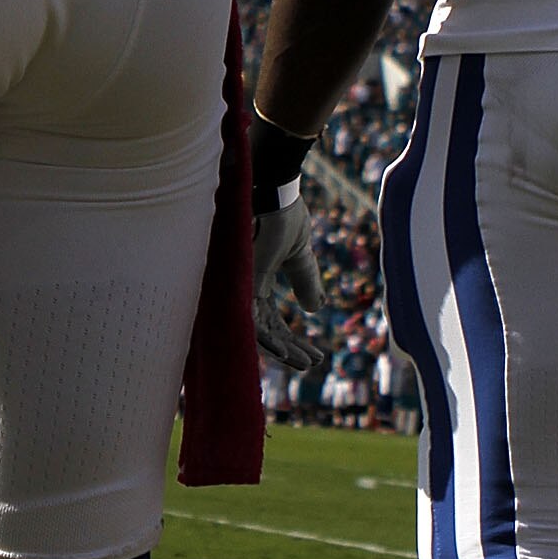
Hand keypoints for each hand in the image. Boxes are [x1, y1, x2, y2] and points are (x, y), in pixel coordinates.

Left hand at [253, 191, 325, 372]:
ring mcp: (241, 287)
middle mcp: (246, 288)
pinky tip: (284, 353)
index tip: (316, 356)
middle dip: (291, 351)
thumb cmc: (284, 216)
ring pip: (257, 331)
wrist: (275, 193)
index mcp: (259, 281)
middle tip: (312, 364)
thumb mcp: (300, 256)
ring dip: (282, 350)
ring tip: (304, 364)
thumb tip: (316, 310)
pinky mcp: (241, 282)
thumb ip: (305, 282)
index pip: (273, 322)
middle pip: (266, 331)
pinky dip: (266, 339)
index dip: (293, 340)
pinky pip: (249, 320)